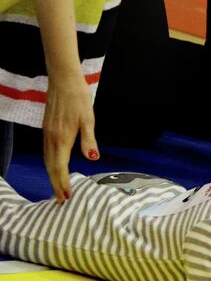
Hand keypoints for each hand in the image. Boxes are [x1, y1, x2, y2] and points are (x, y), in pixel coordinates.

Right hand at [43, 71, 98, 201]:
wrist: (63, 81)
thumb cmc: (78, 98)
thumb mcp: (88, 119)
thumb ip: (89, 140)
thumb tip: (93, 159)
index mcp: (62, 138)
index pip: (61, 167)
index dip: (63, 182)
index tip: (66, 196)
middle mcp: (51, 139)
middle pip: (51, 167)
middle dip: (56, 184)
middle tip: (61, 200)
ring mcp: (47, 134)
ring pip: (47, 160)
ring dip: (52, 175)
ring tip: (58, 187)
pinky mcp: (47, 129)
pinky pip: (46, 152)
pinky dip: (50, 164)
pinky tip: (56, 166)